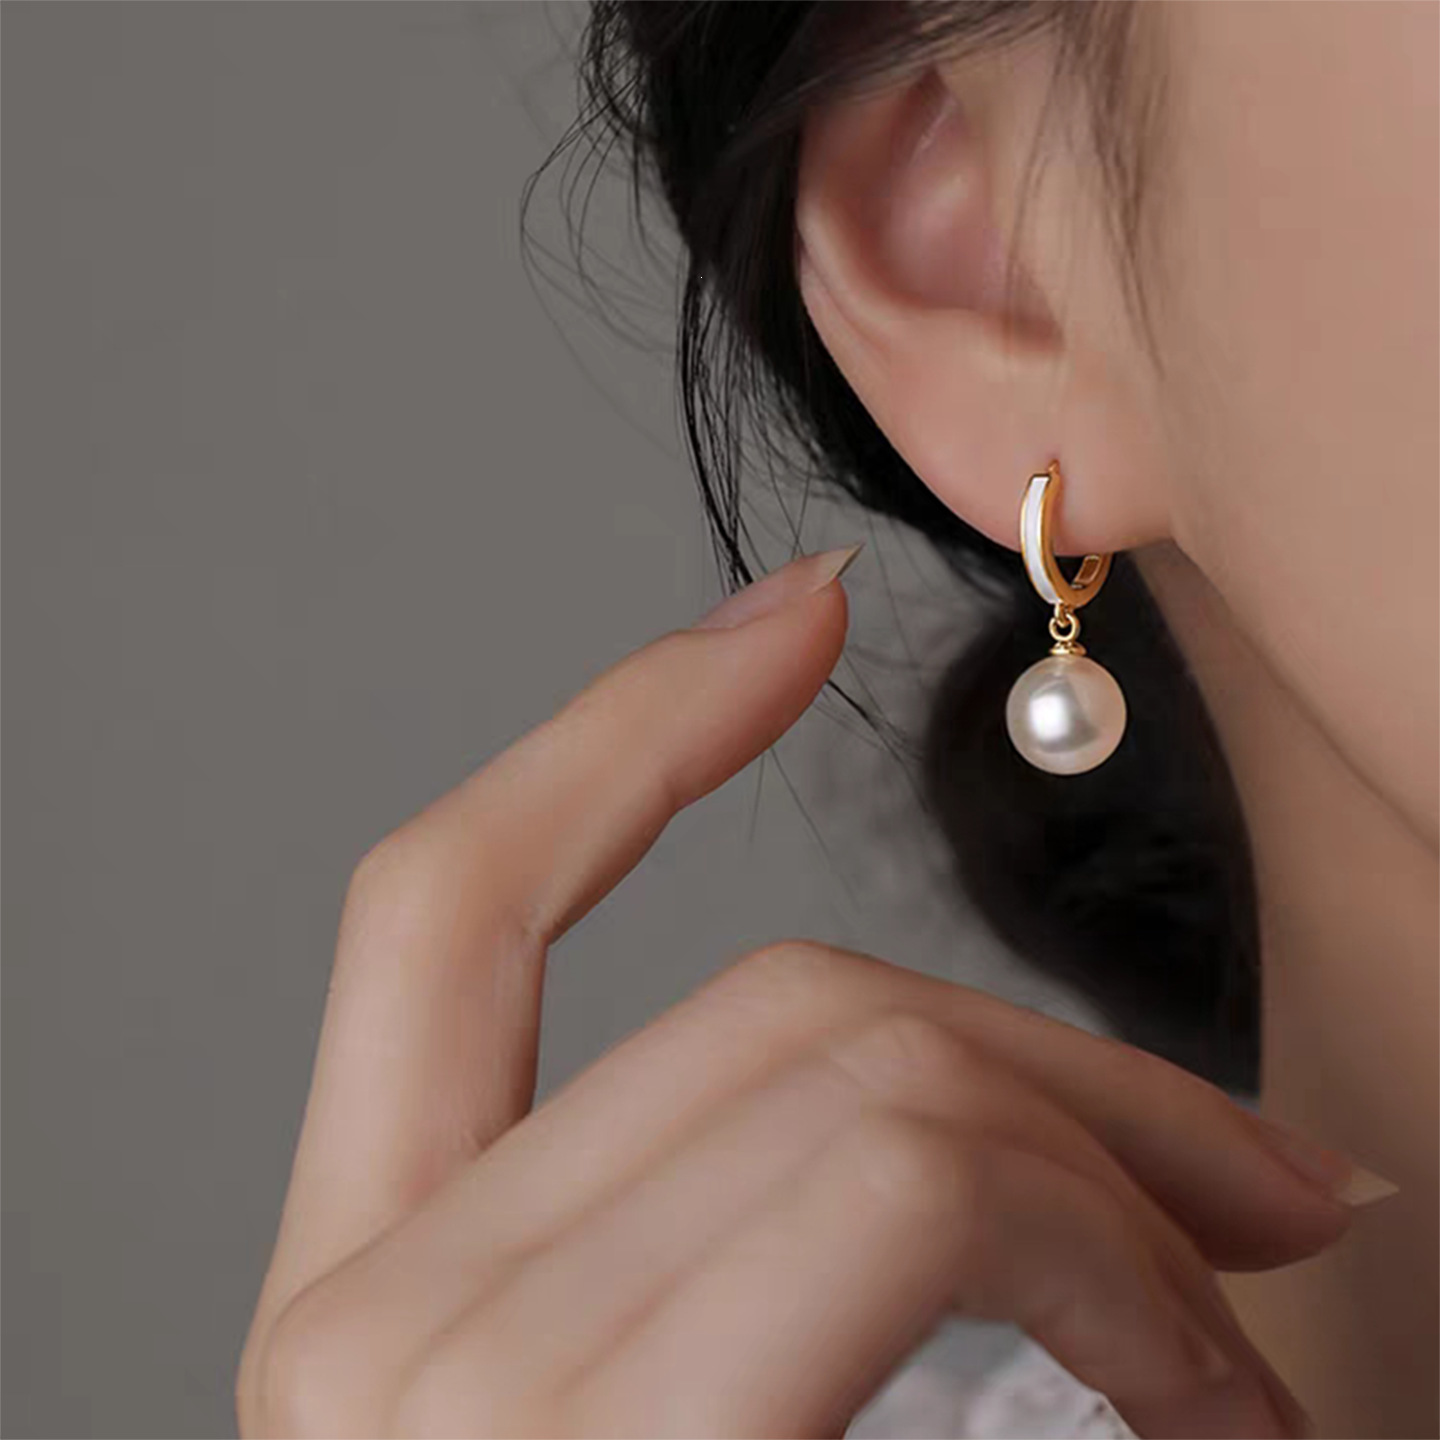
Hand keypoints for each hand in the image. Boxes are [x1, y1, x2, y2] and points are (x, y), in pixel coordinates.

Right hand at [237, 545, 1351, 1438]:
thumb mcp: (711, 1418)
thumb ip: (773, 1239)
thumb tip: (1028, 1127)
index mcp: (374, 1300)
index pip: (440, 914)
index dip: (616, 732)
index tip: (789, 616)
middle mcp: (367, 1340)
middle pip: (768, 1010)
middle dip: (1057, 1060)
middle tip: (1268, 1207)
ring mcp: (454, 1407)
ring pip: (856, 1080)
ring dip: (1104, 1174)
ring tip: (1248, 1362)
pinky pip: (889, 1193)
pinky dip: (1098, 1256)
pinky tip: (1211, 1405)